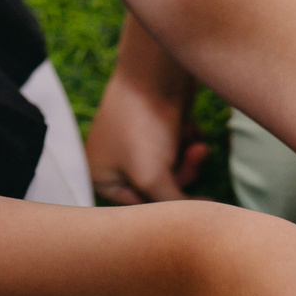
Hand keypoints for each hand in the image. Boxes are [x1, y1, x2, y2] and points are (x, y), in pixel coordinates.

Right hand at [88, 18, 207, 202]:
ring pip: (173, 170)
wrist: (157, 72)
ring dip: (188, 159)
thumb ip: (169, 208)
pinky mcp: (156, 126)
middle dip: (181, 176)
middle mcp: (114, 160)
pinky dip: (187, 142)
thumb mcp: (153, 178)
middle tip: (196, 158)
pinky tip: (189, 127)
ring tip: (196, 143)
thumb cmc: (144, 125)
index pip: (139, 209)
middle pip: (159, 190)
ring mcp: (136, 141)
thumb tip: (188, 223)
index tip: (192, 201)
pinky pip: (177, 149)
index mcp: (99, 175)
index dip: (165, 205)